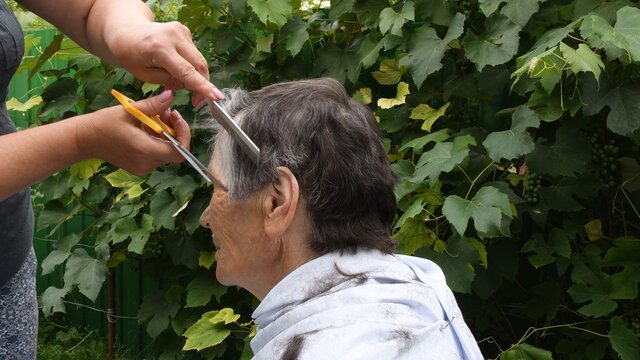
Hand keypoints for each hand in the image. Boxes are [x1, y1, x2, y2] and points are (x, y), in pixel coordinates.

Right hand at [76, 90, 190, 175]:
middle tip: (166, 112)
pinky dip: (156, 141)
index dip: (184, 135)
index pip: (179, 152)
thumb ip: (153, 105)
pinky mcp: (139, 168)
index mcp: (145, 151)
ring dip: (165, 134)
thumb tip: (171, 96)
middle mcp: (147, 164)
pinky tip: (146, 128)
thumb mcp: (130, 110)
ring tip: (154, 117)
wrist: (84, 139)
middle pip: (174, 150)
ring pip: (166, 152)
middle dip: (174, 130)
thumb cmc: (104, 123)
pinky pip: (156, 155)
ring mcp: (143, 168)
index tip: (177, 118)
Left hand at [108, 21, 223, 106]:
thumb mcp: (144, 75)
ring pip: (198, 61)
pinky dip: (190, 65)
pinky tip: (176, 67)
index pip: (186, 71)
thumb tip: (190, 85)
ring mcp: (181, 31)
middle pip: (199, 65)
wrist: (127, 31)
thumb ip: (168, 81)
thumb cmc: (131, 55)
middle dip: (202, 85)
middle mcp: (173, 36)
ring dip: (194, 75)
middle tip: (196, 102)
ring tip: (177, 82)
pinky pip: (194, 54)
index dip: (202, 86)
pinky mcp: (185, 31)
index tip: (217, 97)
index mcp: (159, 48)